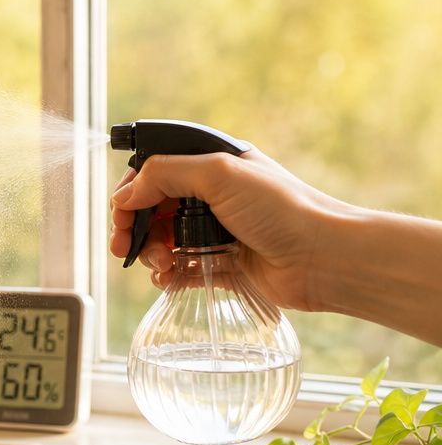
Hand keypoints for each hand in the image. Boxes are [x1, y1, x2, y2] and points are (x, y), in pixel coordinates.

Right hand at [109, 149, 340, 312]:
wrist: (322, 258)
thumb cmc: (281, 209)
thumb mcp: (219, 174)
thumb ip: (165, 174)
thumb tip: (125, 195)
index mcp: (212, 165)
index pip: (154, 172)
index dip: (131, 192)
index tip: (121, 216)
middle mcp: (212, 196)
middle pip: (152, 209)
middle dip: (134, 228)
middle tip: (124, 248)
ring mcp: (215, 231)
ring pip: (162, 240)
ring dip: (151, 253)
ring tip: (161, 264)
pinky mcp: (220, 264)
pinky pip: (179, 268)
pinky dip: (167, 274)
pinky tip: (168, 279)